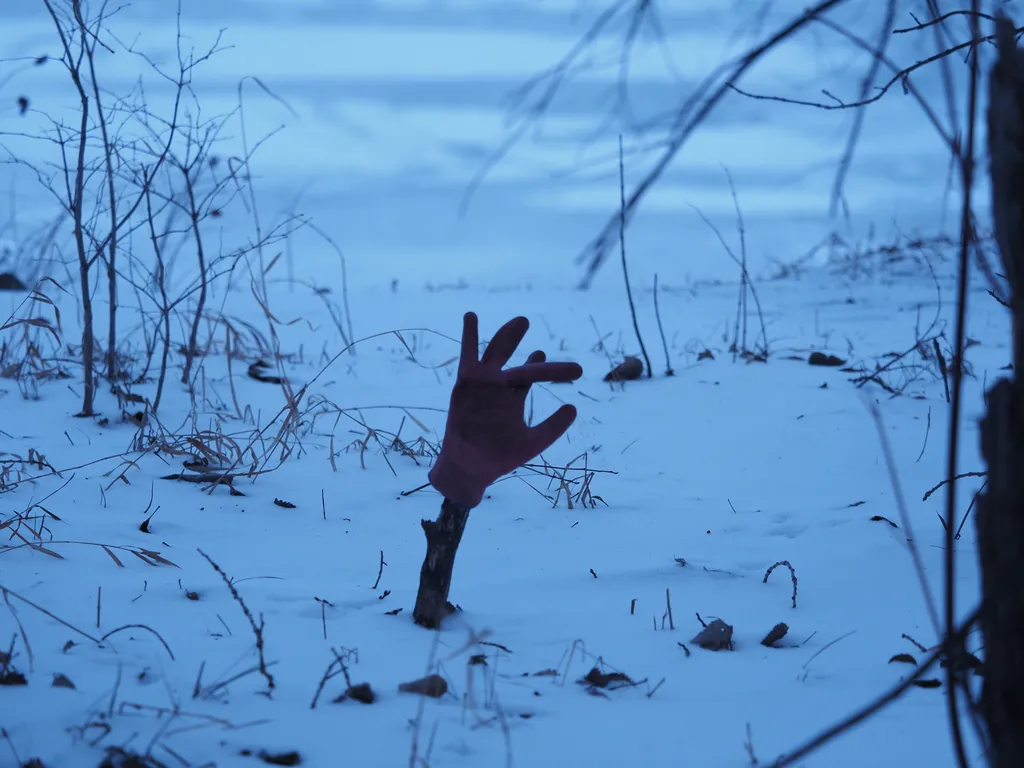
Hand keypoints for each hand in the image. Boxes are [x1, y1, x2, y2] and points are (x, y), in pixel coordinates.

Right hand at [428, 312, 582, 507]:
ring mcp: (482, 384)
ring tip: (519, 321)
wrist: (472, 468)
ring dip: (504, 336)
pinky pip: (467, 358)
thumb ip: (553, 427)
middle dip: (518, 339)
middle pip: (512, 356)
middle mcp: (498, 386)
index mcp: (513, 397)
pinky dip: (468, 337)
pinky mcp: (466, 385)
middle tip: (526, 321)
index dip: (554, 370)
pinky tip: (471, 317)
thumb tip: (574, 407)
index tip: (577, 370)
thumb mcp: (534, 442)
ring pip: (494, 353)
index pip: (533, 375)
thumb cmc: (500, 457)